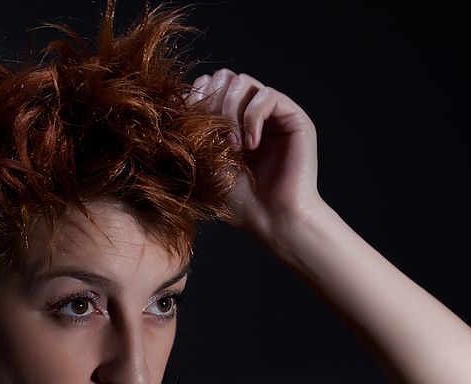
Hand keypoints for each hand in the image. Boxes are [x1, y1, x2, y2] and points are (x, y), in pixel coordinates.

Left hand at [187, 69, 323, 245]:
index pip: (208, 86)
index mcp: (230, 120)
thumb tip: (176, 100)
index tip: (193, 131)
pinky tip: (251, 145)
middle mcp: (253, 112)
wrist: (272, 220)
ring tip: (234, 146)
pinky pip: (267, 95)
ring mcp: (274, 114)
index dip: (197, 101)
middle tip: (217, 140)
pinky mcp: (294, 118)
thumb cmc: (239, 201)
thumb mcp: (205, 161)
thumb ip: (194, 129)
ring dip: (231, 111)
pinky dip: (253, 117)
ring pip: (242, 81)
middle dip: (213, 104)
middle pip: (223, 77)